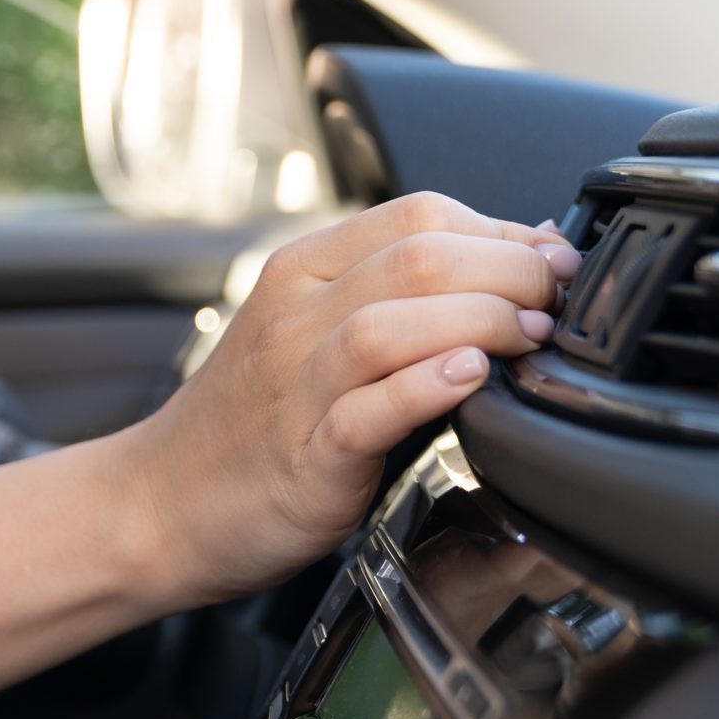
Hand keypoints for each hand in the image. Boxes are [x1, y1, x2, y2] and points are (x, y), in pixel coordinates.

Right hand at [123, 193, 577, 606]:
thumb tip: (513, 269)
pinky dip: (425, 387)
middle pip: (418, 256)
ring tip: (531, 337)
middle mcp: (295, 315)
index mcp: (302, 271)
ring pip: (394, 320)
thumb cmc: (253, 424)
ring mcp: (295, 385)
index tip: (554, 261)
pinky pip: (367, 409)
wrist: (159, 504)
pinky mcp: (304, 458)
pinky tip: (470, 380)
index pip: (416, 214)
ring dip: (482, 319)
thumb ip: (392, 299)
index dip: (503, 229)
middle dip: (512, 269)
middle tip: (559, 301)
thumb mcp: (310, 333)